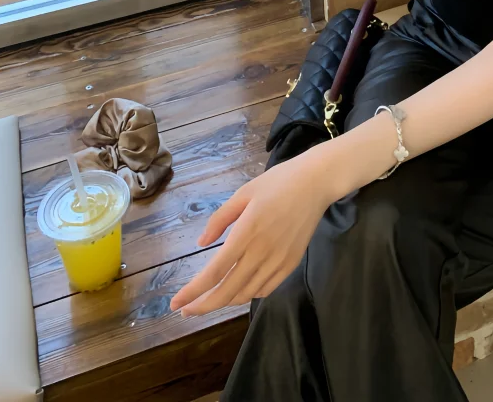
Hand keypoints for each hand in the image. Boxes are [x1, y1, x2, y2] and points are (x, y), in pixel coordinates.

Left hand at [170, 146, 337, 314]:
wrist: (317, 183)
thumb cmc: (278, 182)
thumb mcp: (244, 192)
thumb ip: (220, 219)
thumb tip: (201, 243)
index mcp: (246, 232)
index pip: (214, 272)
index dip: (193, 292)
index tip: (176, 303)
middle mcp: (261, 252)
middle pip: (227, 291)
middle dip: (203, 306)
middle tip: (186, 310)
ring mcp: (278, 261)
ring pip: (245, 294)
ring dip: (224, 302)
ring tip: (209, 299)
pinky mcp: (291, 264)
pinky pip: (265, 290)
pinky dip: (247, 295)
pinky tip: (238, 290)